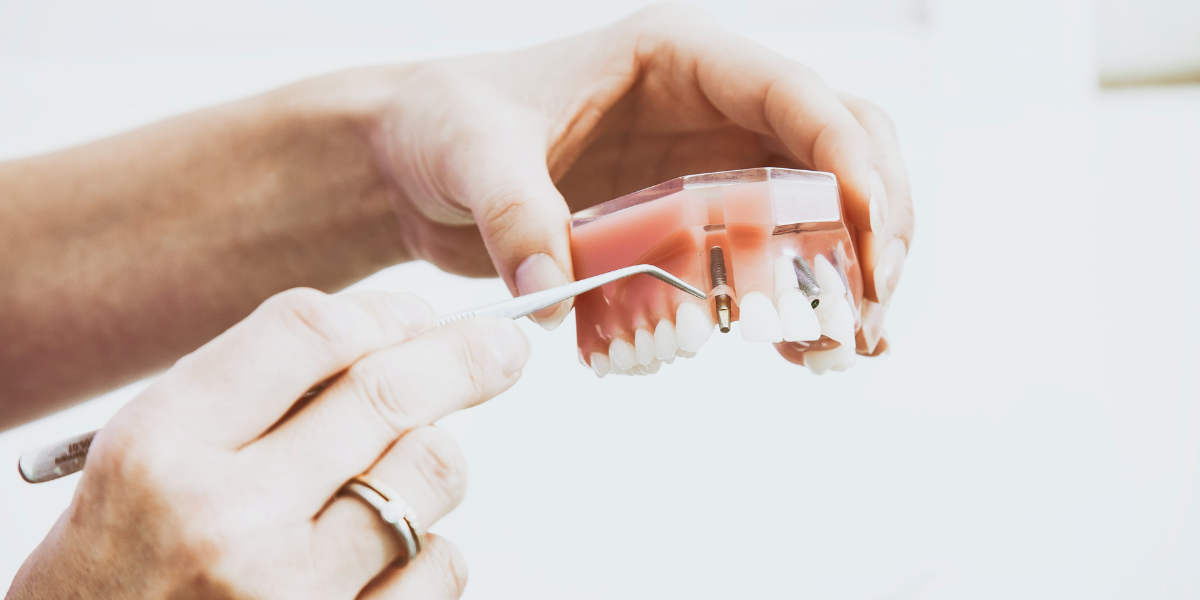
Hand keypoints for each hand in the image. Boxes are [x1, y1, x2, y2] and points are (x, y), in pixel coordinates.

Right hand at [6, 289, 530, 598]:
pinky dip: (431, 547)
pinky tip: (386, 553)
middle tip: (502, 345)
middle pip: (389, 394)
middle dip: (465, 354)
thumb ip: (254, 393)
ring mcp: (288, 592)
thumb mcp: (149, 456)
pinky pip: (441, 565)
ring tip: (400, 470)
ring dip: (434, 458)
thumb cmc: (121, 563)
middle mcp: (226, 518)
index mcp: (164, 447)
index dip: (382, 311)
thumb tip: (396, 336)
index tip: (419, 315)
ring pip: (432, 473)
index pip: (307, 331)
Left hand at [365, 4, 912, 339]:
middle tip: (868, 308)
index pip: (796, 96)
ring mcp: (708, 168)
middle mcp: (712, 109)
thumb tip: (553, 291)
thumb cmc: (443, 124)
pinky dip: (797, 301)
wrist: (413, 164)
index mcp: (680, 60)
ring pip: (820, 208)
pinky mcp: (690, 226)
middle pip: (839, 148)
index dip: (849, 161)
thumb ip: (513, 212)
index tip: (868, 238)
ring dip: (848, 274)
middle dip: (872, 224)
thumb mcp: (471, 152)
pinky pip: (767, 258)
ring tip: (849, 346)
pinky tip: (805, 353)